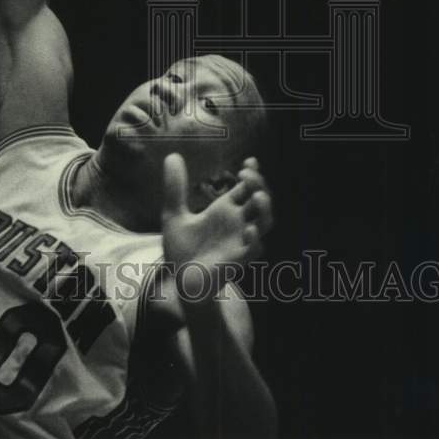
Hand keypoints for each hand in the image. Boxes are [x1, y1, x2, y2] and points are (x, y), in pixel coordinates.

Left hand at [161, 155, 272, 303]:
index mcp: (226, 209)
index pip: (247, 186)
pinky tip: (247, 229)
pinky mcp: (238, 259)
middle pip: (260, 198)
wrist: (180, 282)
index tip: (249, 160)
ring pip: (265, 221)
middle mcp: (237, 222)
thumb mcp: (174, 215)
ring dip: (265, 208)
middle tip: (246, 173)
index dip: (252, 173)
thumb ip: (175, 188)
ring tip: (256, 196)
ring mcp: (240, 240)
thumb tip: (172, 155)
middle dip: (259, 184)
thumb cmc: (183, 249)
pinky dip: (255, 239)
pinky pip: (255, 249)